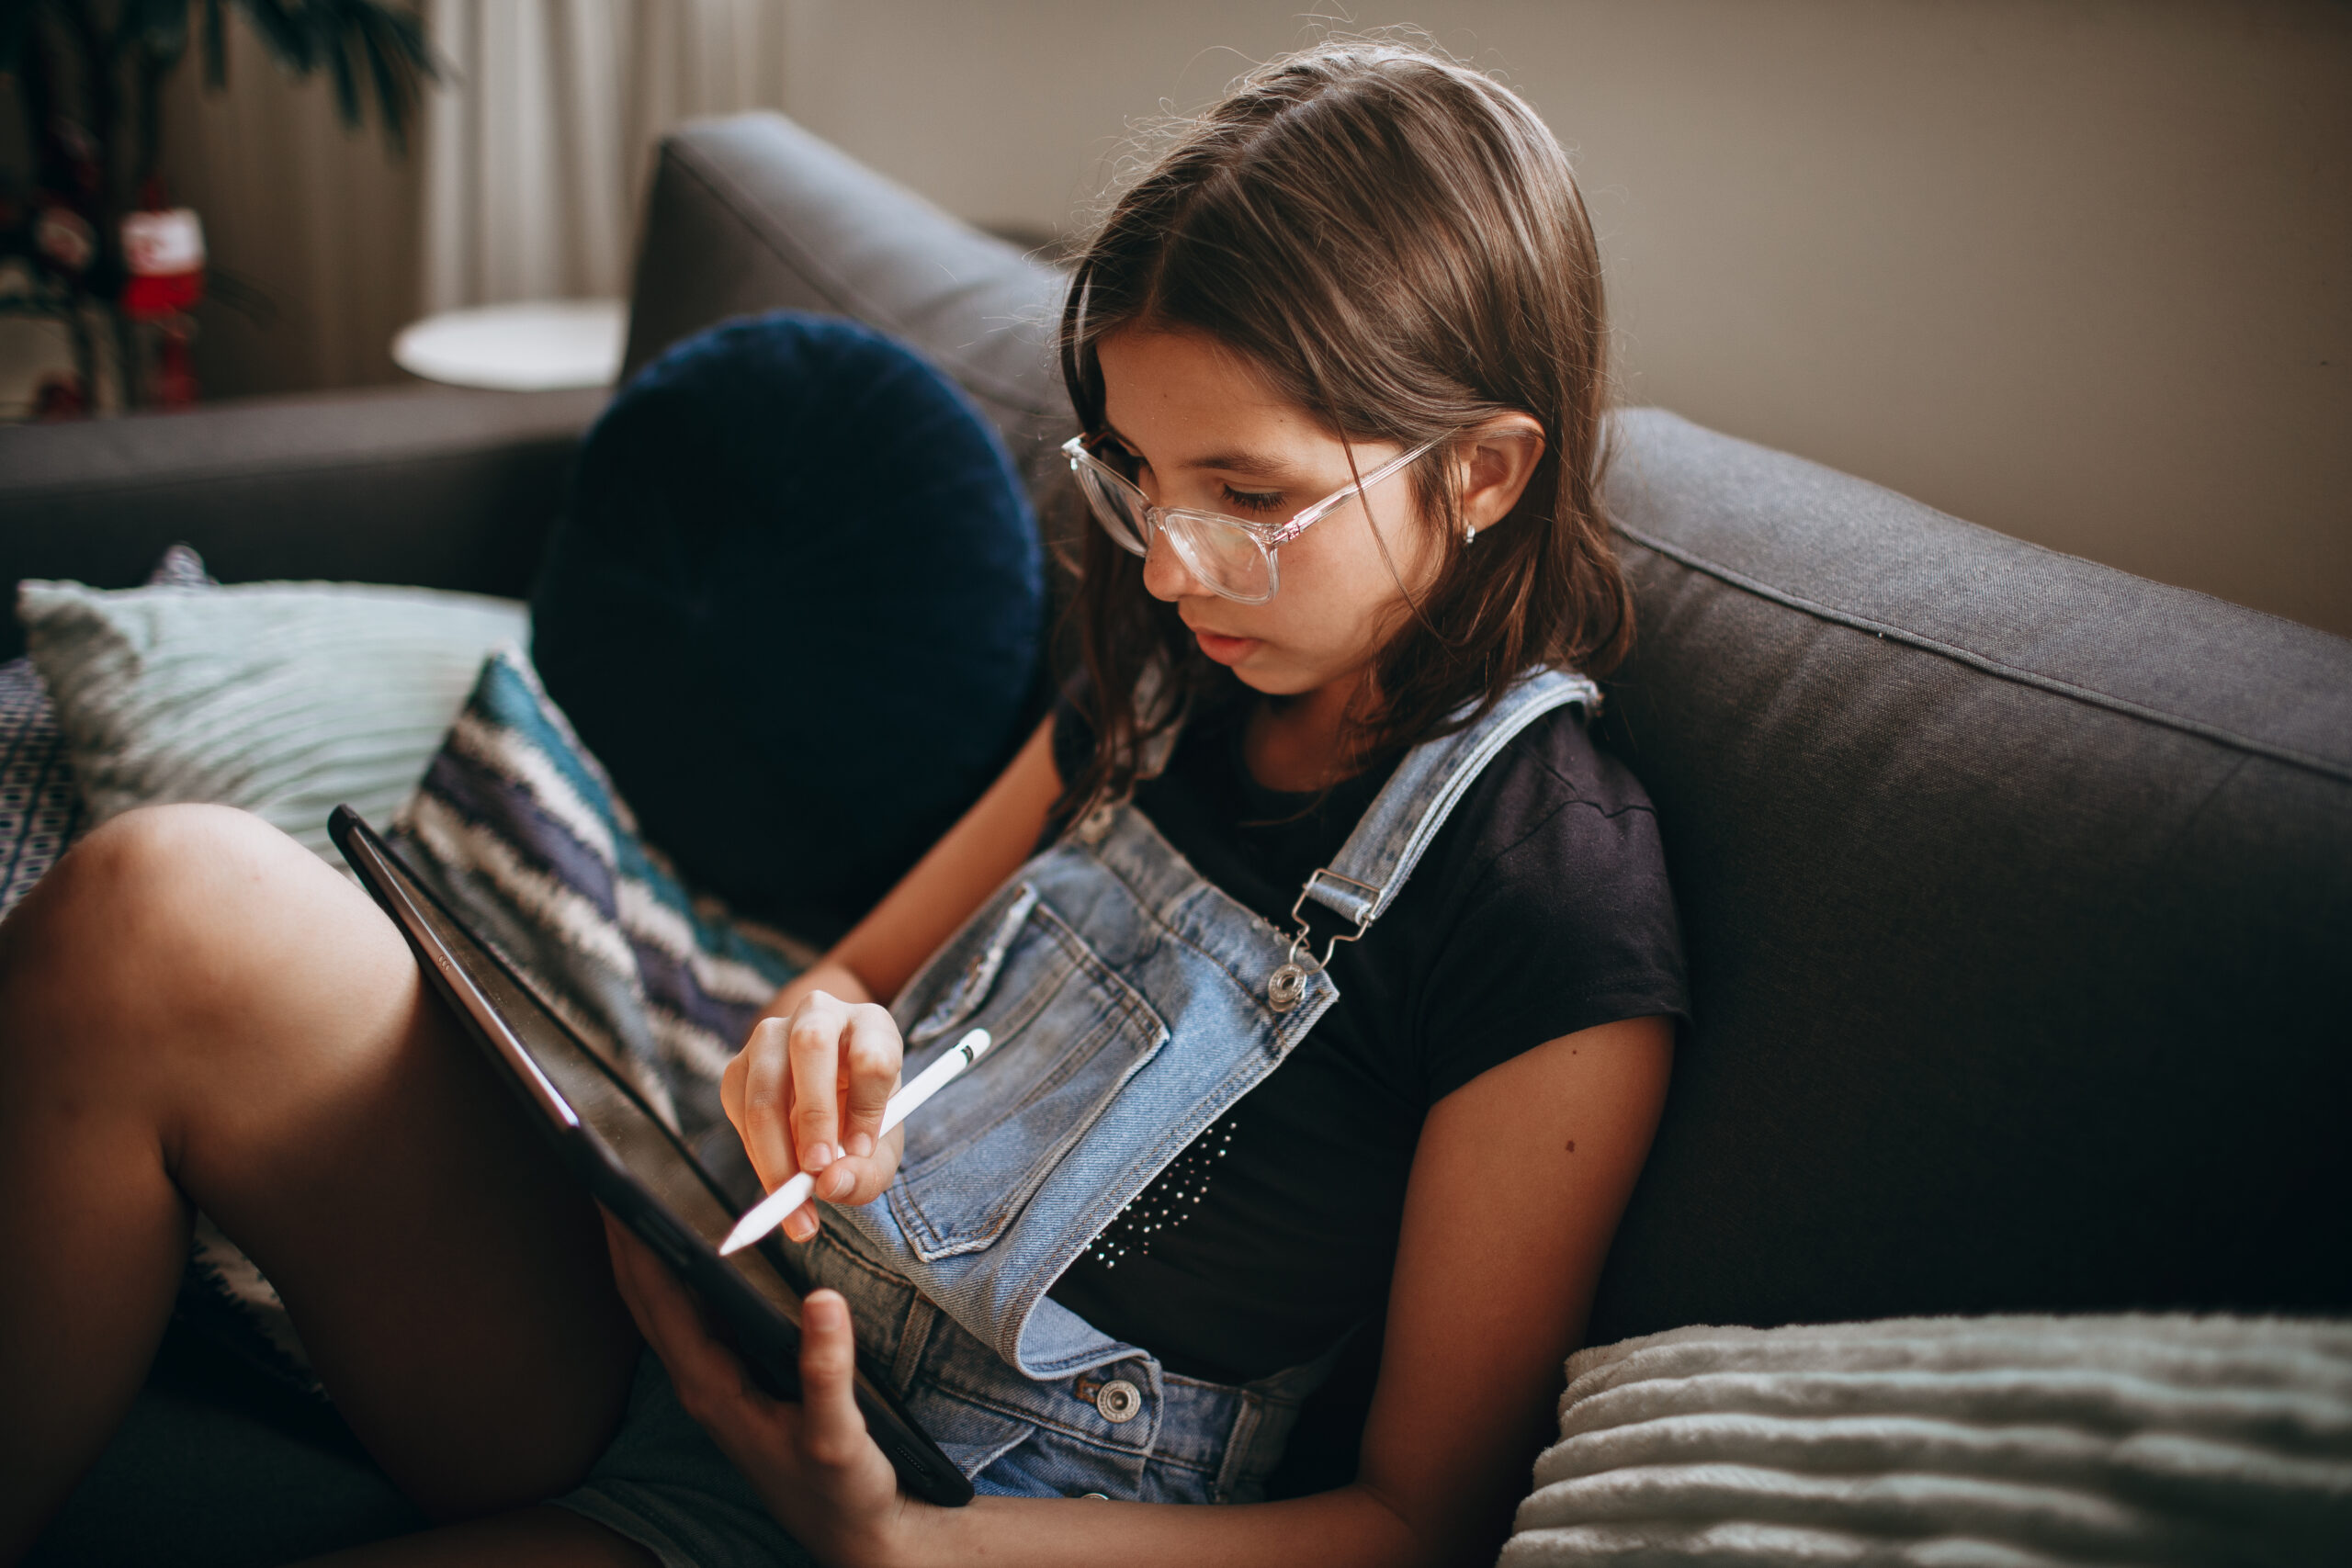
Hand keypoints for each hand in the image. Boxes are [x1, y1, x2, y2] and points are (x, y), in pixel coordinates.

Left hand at [603, 1213, 914, 1565]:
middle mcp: (701, 1384)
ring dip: (642, 1255)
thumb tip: (821, 1299)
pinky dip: (675, 1277)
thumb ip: (827, 1371)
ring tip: (632, 1199)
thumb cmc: (843, 1490)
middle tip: (603, 1172)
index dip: (629, 1241)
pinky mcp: (733, 1385)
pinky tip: (687, 1253)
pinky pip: (689, 1318)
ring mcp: (714, 1385)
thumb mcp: (839, 1436)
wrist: (856, 1534)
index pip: (656, 1299)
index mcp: (711, 1388)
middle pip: (644, 1297)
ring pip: (661, 1308)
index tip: (608, 1187)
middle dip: (620, 1236)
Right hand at [722, 988, 904, 1242]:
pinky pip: (738, 1108)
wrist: (828, 1107)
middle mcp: (820, 1015)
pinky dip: (755, 1153)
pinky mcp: (739, 1064)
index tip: (861, 1152)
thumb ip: (866, 1174)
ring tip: (793, 1196)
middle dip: (814, 1113)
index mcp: (871, 1026)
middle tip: (817, 1170)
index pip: (872, 1054)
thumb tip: (830, 1185)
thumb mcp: (879, 1152)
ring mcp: (772, 1034)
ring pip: (765, 1085)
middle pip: (811, 1045)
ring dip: (775, 1149)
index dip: (867, 1106)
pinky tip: (777, 1177)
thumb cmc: (861, 1122)